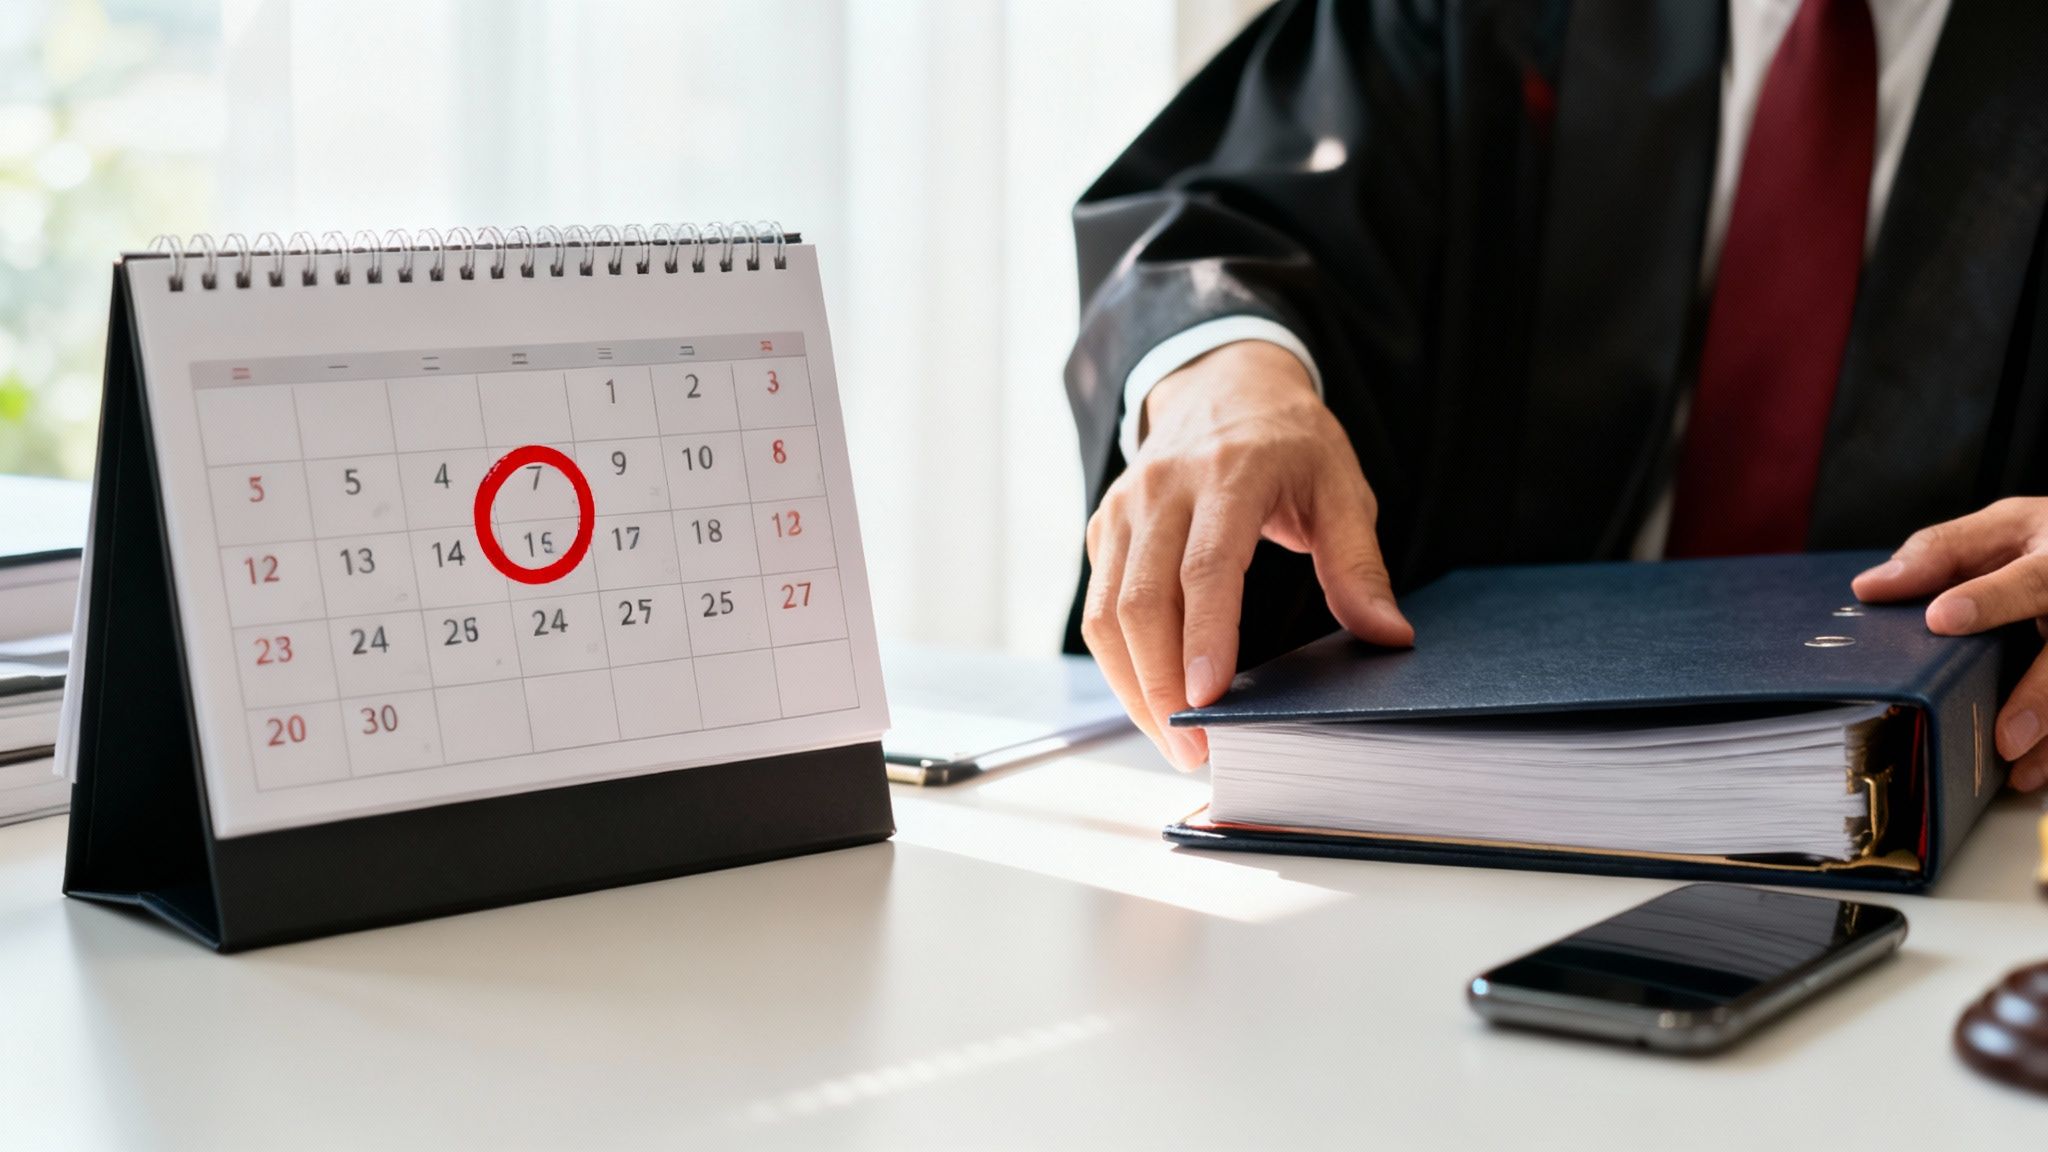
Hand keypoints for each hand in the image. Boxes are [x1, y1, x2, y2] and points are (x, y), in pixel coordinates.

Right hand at [1081, 339, 1412, 770]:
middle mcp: (1163, 490)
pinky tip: (1150, 702)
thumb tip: (1390, 637)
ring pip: (1105, 614)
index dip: (1203, 636)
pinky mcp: (1104, 531)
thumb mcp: (1341, 487)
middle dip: (1158, 687)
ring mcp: (1123, 510)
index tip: (1205, 701)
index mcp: (1230, 475)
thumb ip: (1360, 565)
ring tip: (1168, 739)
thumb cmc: (1289, 442)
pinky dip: (1120, 664)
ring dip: (1131, 687)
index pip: (1206, 567)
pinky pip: (1098, 609)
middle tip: (1191, 751)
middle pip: (1141, 602)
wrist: (1223, 383)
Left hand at [1852, 498, 2047, 790]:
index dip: (1988, 599)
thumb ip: (1939, 554)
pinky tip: (2031, 773)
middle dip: (2039, 694)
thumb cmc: (2042, 541)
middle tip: (2004, 736)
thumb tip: (1870, 587)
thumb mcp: (1999, 530)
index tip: (1940, 619)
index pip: (2030, 579)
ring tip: (2014, 766)